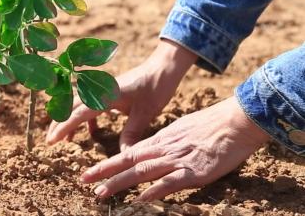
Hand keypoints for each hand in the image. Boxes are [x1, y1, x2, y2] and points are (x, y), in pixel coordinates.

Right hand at [46, 39, 197, 149]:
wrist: (162, 68)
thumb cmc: (155, 88)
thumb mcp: (145, 113)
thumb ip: (131, 134)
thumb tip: (123, 157)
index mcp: (105, 95)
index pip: (78, 114)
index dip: (63, 127)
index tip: (52, 141)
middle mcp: (98, 91)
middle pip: (71, 107)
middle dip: (59, 123)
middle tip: (50, 141)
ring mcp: (101, 90)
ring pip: (78, 106)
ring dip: (69, 120)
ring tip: (64, 138)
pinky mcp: (107, 92)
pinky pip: (90, 105)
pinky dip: (86, 118)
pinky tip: (91, 132)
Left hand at [81, 97, 269, 200]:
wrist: (236, 121)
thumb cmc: (213, 126)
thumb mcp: (182, 131)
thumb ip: (166, 144)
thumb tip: (153, 153)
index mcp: (161, 141)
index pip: (128, 154)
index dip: (107, 164)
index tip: (89, 173)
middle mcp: (163, 150)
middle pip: (128, 162)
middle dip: (104, 172)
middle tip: (83, 181)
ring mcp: (177, 160)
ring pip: (142, 172)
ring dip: (119, 183)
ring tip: (101, 194)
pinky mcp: (194, 171)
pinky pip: (170, 182)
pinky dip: (154, 190)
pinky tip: (140, 198)